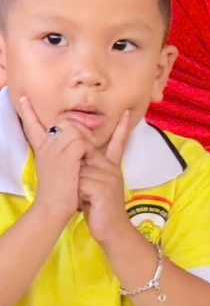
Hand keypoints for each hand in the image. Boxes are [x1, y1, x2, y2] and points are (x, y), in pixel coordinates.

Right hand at [16, 96, 87, 224]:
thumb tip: (79, 141)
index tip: (24, 99)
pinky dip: (88, 149)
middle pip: (66, 122)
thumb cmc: (62, 190)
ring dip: (87, 140)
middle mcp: (46, 146)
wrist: (55, 207)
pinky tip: (85, 161)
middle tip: (88, 145)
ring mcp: (54, 149)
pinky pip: (82, 141)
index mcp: (42, 148)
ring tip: (86, 157)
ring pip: (76, 129)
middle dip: (81, 129)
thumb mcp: (60, 167)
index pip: (32, 125)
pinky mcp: (65, 155)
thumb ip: (65, 152)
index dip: (28, 112)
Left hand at [77, 111, 132, 246]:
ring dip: (76, 184)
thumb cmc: (99, 207)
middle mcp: (112, 168)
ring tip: (86, 198)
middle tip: (83, 184)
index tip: (126, 113)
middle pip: (85, 151)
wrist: (112, 229)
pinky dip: (79, 193)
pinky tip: (87, 203)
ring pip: (80, 168)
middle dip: (77, 164)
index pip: (118, 143)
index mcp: (111, 166)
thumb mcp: (95, 184)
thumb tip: (79, 154)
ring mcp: (109, 178)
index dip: (122, 128)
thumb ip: (90, 168)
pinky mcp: (103, 189)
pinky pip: (81, 182)